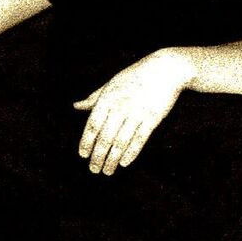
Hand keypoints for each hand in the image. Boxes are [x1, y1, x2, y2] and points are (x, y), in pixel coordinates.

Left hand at [71, 50, 192, 174]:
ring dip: (112, 159)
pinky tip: (124, 163)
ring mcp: (137, 114)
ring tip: (107, 171)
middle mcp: (120, 108)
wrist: (165, 69)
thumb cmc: (135, 76)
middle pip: (105, 137)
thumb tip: (76, 106)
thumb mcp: (111, 84)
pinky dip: (131, 152)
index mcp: (107, 99)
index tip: (82, 155)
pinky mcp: (153, 118)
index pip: (92, 126)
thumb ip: (93, 98)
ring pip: (121, 142)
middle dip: (98, 156)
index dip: (86, 142)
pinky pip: (140, 139)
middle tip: (94, 170)